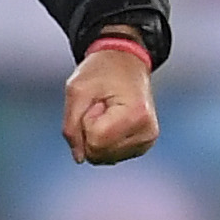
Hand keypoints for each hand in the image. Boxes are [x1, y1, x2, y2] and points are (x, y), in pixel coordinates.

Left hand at [61, 34, 158, 165]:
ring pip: (104, 158)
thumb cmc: (103, 70)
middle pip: (99, 154)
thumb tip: (78, 158)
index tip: (96, 103)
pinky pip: (111, 156)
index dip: (86, 122)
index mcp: (135, 115)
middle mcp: (146, 132)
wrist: (126, 61)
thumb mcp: (76, 89)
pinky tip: (113, 121)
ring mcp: (147, 141)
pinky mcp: (143, 145)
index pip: (95, 141)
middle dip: (90, 132)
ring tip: (108, 112)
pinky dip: (105, 141)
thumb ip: (71, 125)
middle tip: (101, 107)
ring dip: (97, 137)